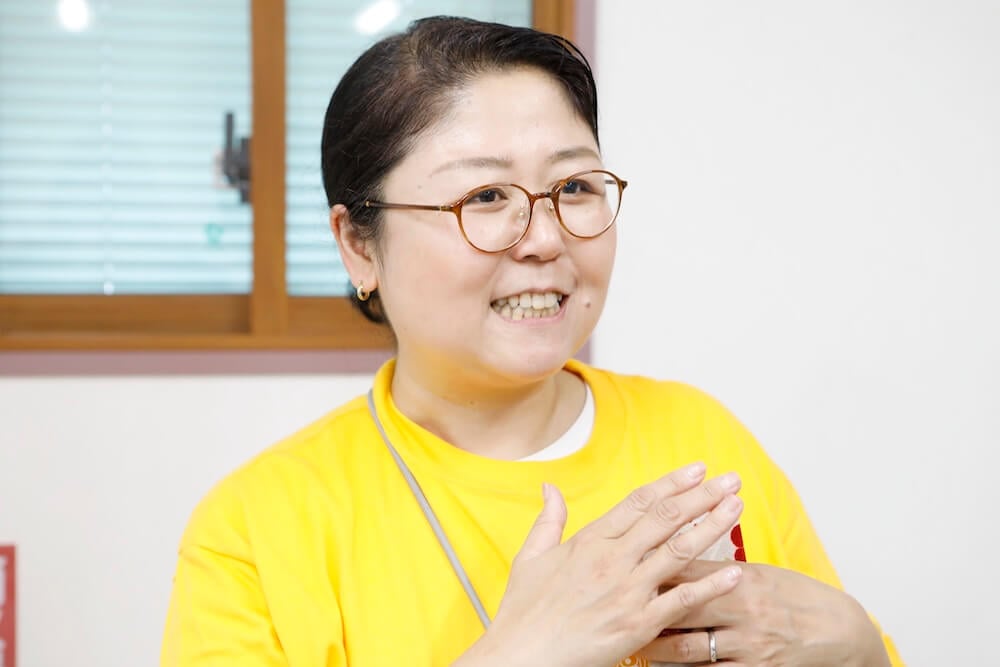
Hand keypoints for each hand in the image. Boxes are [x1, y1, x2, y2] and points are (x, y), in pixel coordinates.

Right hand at [455, 463, 744, 666]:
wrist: (522, 655)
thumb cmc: (523, 611)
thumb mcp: (530, 556)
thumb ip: (548, 519)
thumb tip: (549, 487)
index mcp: (590, 540)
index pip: (639, 502)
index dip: (672, 482)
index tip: (697, 469)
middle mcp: (613, 559)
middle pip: (666, 518)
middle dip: (702, 496)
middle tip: (731, 480)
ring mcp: (627, 591)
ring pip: (679, 550)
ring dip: (712, 526)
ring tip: (736, 508)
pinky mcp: (638, 624)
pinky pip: (681, 600)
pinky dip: (709, 585)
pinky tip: (734, 572)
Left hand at [639, 561, 890, 665]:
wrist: (841, 633)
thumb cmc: (794, 597)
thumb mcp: (759, 573)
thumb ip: (716, 567)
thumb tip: (674, 552)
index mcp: (742, 579)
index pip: (687, 570)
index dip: (651, 569)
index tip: (623, 568)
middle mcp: (744, 612)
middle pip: (680, 609)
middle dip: (644, 611)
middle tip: (614, 610)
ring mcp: (750, 647)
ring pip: (688, 650)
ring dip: (655, 648)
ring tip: (631, 644)